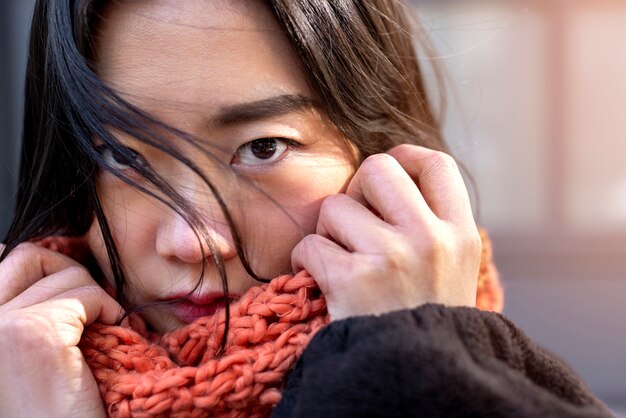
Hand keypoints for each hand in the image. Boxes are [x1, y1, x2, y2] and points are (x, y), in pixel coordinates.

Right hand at [0, 242, 123, 417]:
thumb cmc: (51, 403)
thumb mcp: (26, 347)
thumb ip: (24, 304)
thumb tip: (24, 253)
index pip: (10, 257)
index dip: (49, 269)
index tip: (72, 297)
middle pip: (33, 256)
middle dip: (71, 275)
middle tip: (89, 311)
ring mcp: (2, 324)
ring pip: (68, 276)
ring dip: (95, 299)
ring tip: (99, 332)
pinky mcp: (36, 334)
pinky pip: (89, 296)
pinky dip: (111, 311)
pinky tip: (113, 337)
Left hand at [291, 144, 480, 320]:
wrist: (415, 381)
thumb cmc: (425, 323)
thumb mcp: (452, 271)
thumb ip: (432, 225)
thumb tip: (394, 176)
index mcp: (459, 234)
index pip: (436, 164)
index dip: (406, 156)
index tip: (391, 169)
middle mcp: (430, 239)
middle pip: (378, 169)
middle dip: (356, 189)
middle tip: (355, 222)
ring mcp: (392, 257)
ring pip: (334, 207)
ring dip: (328, 233)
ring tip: (343, 263)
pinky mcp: (353, 280)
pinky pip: (310, 244)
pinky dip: (307, 260)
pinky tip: (323, 281)